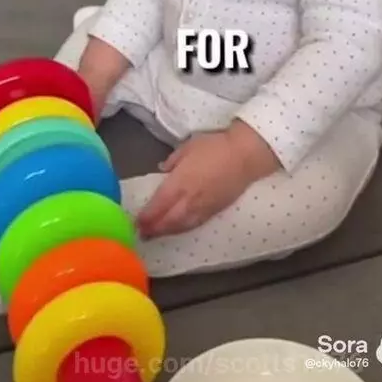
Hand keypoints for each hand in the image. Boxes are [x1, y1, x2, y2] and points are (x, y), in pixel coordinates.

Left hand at [137, 119, 279, 237]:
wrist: (245, 156)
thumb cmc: (215, 146)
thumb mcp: (189, 146)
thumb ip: (173, 160)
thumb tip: (163, 168)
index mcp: (180, 181)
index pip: (159, 204)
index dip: (147, 215)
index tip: (136, 221)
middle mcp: (189, 199)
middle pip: (168, 220)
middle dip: (153, 229)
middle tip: (141, 234)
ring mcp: (203, 207)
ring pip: (181, 225)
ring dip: (166, 232)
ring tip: (155, 235)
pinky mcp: (215, 210)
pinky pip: (195, 224)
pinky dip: (183, 229)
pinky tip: (178, 229)